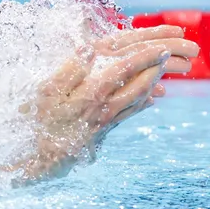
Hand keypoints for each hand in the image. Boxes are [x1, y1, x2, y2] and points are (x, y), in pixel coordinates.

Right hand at [15, 25, 198, 181]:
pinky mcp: (102, 133)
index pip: (124, 70)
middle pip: (137, 85)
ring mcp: (105, 122)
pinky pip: (128, 115)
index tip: (162, 48)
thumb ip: (68, 71)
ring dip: (151, 84)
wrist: (39, 161)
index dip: (144, 57)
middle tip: (170, 57)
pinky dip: (141, 105)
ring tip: (162, 73)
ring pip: (136, 100)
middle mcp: (104, 107)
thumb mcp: (46, 93)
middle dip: (155, 70)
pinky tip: (149, 101)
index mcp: (91, 93)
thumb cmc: (39, 122)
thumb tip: (88, 49)